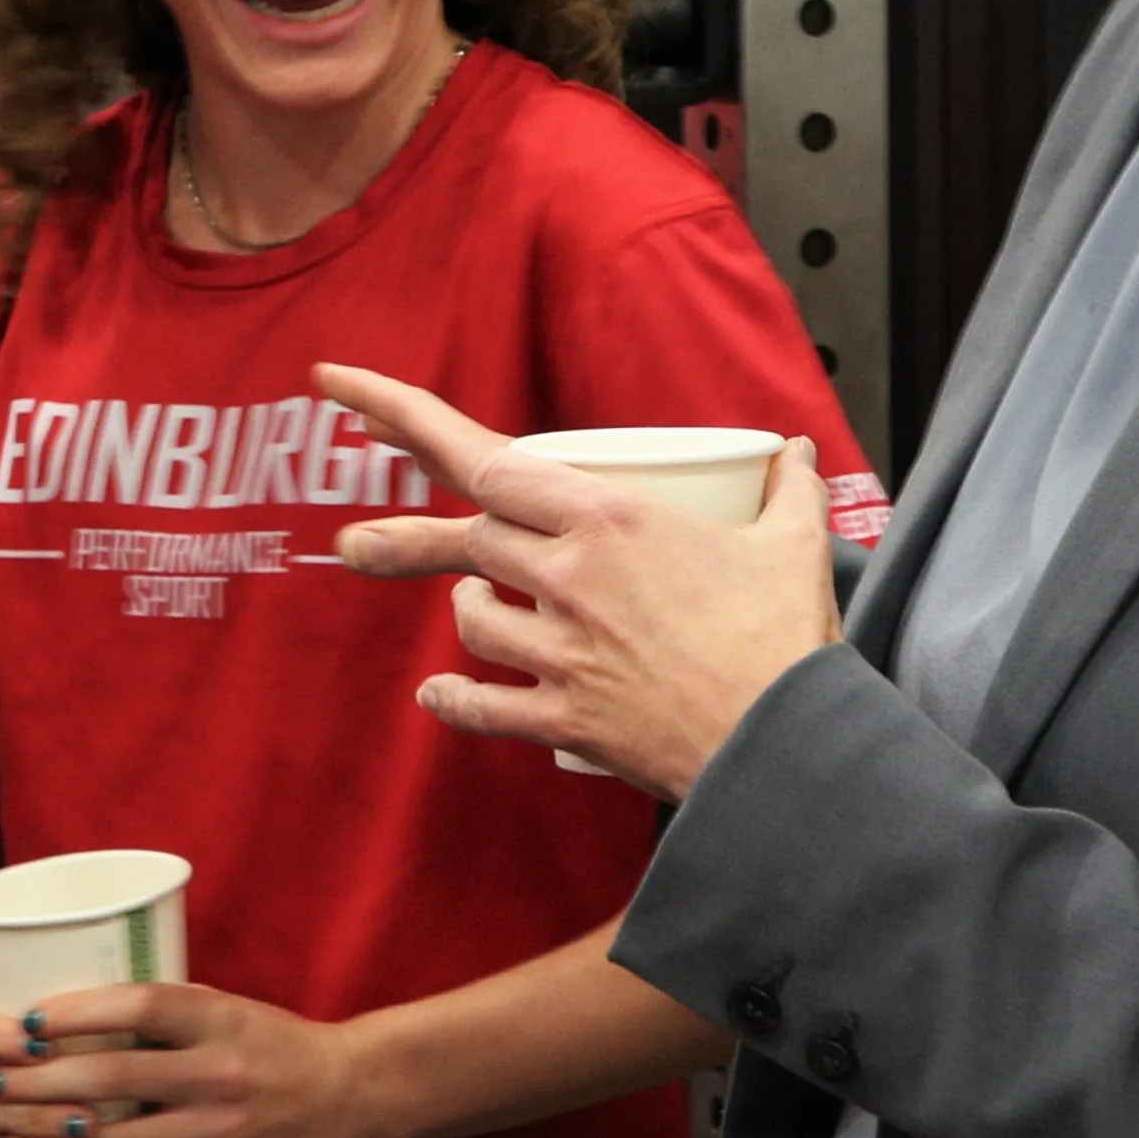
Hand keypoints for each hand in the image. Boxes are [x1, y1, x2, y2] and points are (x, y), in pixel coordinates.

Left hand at [0, 979, 382, 1137]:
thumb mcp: (228, 1009)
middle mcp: (216, 1073)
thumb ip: (166, 1013)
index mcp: (217, 1019)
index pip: (139, 1007)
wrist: (353, 1096)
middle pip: (113, 1080)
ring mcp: (219, 1131)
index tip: (25, 1022)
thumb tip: (75, 1011)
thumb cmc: (276, 1044)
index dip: (78, 1013)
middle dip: (40, 1085)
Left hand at [325, 365, 842, 800]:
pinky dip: (454, 699)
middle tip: (357, 540)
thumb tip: (798, 450)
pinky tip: (436, 693)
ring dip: (466, 609)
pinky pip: (484, 707)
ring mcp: (561, 653)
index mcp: (610, 518)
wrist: (789, 745)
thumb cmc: (789, 639)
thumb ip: (789, 488)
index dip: (404, 420)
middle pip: (471, 541)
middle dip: (416, 539)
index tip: (340, 392)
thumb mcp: (794, 544)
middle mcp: (570, 577)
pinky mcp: (565, 720)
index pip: (485, 458)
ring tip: (472, 604)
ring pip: (473, 619)